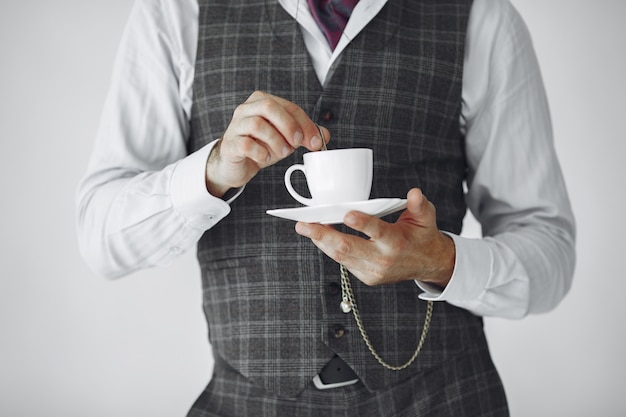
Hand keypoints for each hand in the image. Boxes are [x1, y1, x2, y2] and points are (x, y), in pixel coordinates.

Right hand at [205, 91, 328, 196]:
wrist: (236, 164)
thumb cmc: (261, 146)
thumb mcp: (286, 139)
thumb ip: (304, 134)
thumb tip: (324, 135)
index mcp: (262, 101)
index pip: (289, 106)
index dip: (305, 123)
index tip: (316, 141)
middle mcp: (246, 109)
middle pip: (269, 106)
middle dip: (289, 125)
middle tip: (297, 143)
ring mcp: (236, 126)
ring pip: (257, 124)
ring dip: (276, 141)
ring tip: (281, 153)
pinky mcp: (230, 144)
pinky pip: (246, 144)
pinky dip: (261, 153)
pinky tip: (265, 158)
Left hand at [295, 188, 454, 286]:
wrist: (428, 264)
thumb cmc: (422, 236)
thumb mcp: (426, 217)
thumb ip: (419, 205)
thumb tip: (414, 193)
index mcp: (397, 242)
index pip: (378, 232)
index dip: (362, 224)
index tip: (347, 214)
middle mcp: (383, 259)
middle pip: (348, 248)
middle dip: (323, 235)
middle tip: (304, 225)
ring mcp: (373, 271)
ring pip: (341, 256)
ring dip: (321, 242)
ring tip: (306, 228)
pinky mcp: (366, 277)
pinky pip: (344, 262)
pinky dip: (330, 249)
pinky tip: (320, 237)